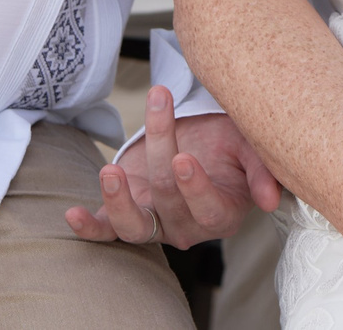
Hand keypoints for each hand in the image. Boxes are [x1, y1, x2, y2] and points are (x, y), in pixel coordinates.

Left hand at [66, 89, 279, 247]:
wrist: (201, 144)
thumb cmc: (228, 144)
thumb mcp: (249, 147)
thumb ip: (261, 171)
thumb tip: (269, 198)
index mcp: (222, 213)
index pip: (209, 209)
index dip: (194, 187)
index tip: (182, 159)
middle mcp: (187, 226)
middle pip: (169, 199)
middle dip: (162, 152)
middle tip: (161, 112)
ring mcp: (155, 223)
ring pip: (134, 228)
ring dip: (119, 202)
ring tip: (111, 172)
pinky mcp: (127, 215)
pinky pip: (107, 230)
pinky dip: (90, 227)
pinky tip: (73, 215)